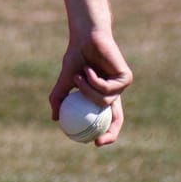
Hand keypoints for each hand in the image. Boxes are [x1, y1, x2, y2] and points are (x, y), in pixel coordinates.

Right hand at [49, 27, 131, 146]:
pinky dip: (93, 81)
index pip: (107, 120)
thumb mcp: (64, 81)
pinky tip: (88, 69)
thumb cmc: (76, 56)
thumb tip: (55, 119)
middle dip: (110, 134)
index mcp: (103, 96)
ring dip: (87, 91)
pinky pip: (107, 89)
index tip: (91, 143)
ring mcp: (121, 86)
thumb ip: (60, 99)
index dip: (103, 134)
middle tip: (97, 140)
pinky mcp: (126, 78)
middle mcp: (115, 93)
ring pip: (104, 101)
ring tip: (79, 75)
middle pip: (117, 120)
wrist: (86, 38)